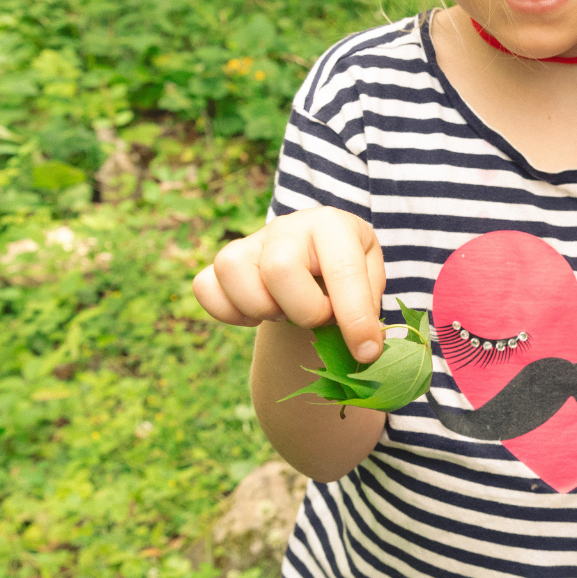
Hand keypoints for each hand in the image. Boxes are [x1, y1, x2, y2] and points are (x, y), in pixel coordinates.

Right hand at [192, 207, 386, 361]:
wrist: (316, 257)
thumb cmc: (347, 269)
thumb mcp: (371, 280)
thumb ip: (368, 309)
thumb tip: (365, 349)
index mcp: (332, 224)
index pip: (342, 271)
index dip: (355, 319)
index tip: (366, 352)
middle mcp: (287, 226)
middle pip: (279, 268)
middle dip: (304, 310)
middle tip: (319, 317)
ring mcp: (250, 242)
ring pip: (233, 271)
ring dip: (263, 308)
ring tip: (286, 312)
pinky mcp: (223, 263)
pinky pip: (205, 287)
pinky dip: (229, 312)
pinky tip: (257, 314)